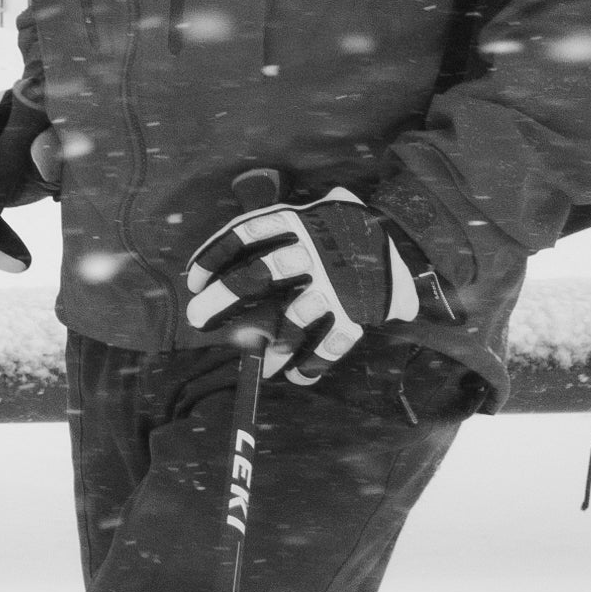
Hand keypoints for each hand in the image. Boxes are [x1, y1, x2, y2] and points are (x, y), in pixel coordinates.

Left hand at [179, 188, 392, 383]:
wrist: (396, 237)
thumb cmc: (340, 228)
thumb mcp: (309, 214)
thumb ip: (277, 228)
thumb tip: (236, 246)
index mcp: (296, 223)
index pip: (245, 233)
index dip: (214, 255)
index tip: (194, 280)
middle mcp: (311, 250)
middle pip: (261, 273)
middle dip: (224, 296)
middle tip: (197, 318)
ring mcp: (333, 282)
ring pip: (296, 316)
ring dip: (276, 345)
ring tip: (261, 366)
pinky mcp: (355, 308)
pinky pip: (333, 340)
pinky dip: (316, 362)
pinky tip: (300, 377)